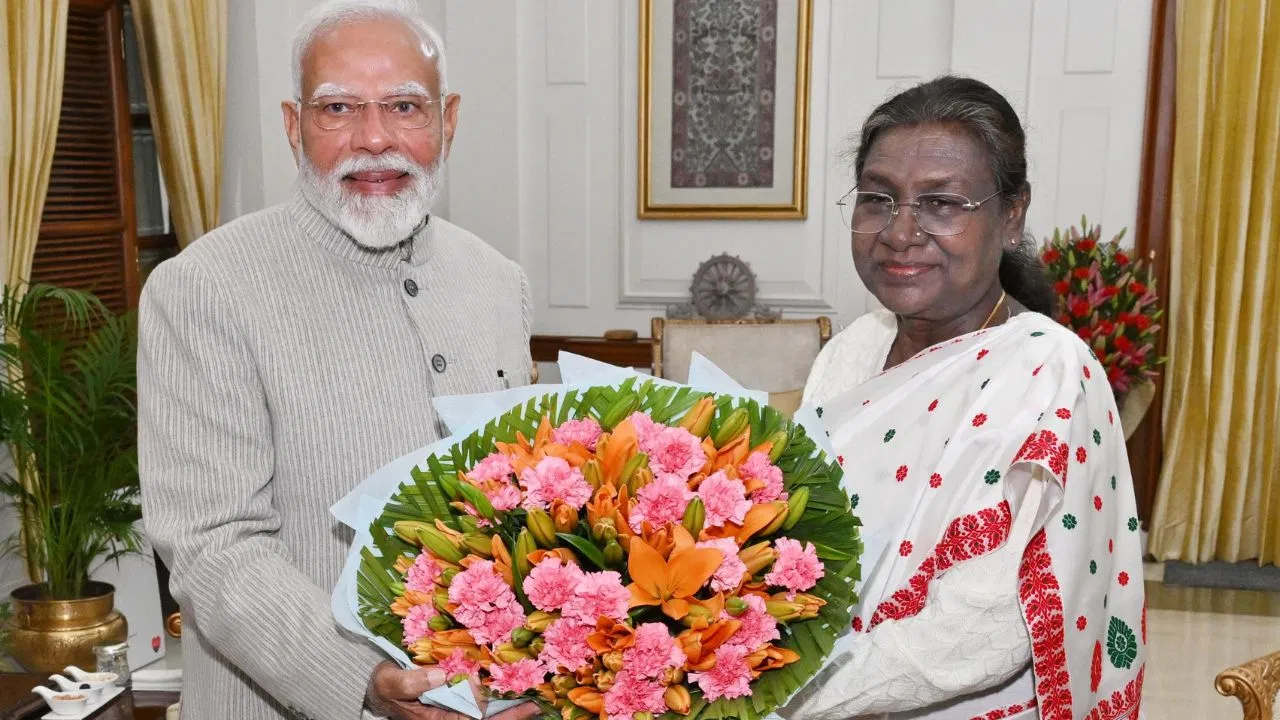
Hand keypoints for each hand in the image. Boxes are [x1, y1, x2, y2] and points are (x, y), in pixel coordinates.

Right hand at [365, 661, 540, 719]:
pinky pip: (479, 704)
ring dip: (507, 709)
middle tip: (535, 707)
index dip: (489, 710)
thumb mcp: (390, 683)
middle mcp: (448, 718)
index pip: (470, 719)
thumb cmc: (384, 686)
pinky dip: (496, 699)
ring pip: (485, 714)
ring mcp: (453, 712)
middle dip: (510, 716)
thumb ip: (411, 681)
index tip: (510, 699)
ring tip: (533, 703)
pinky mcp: (455, 702)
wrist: (377, 687)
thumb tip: (442, 676)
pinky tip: (513, 692)